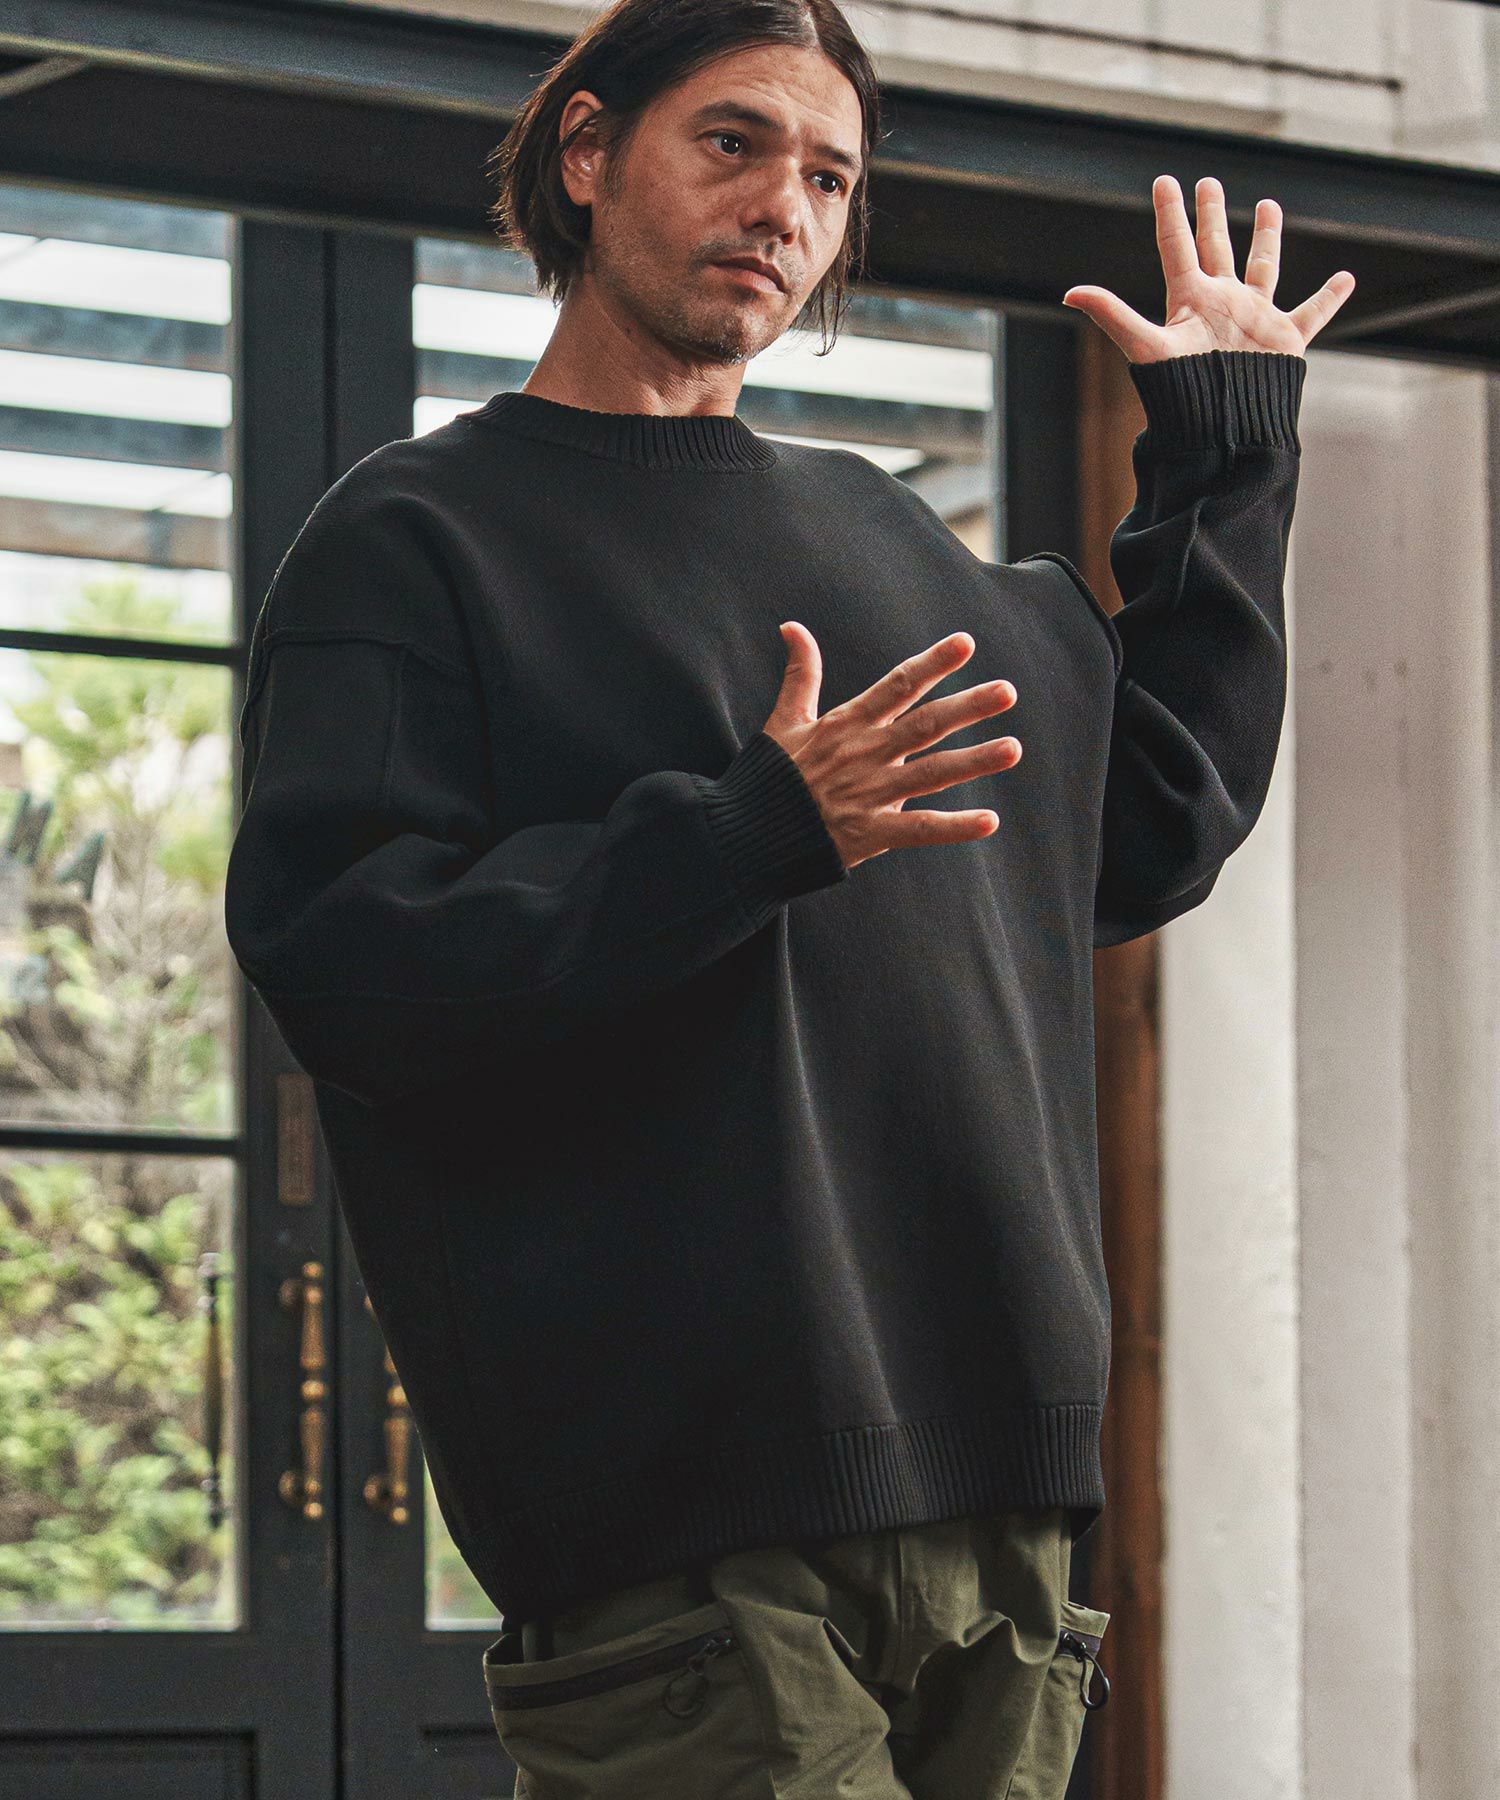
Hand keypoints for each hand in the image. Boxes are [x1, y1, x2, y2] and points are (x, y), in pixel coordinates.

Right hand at [763, 624, 1020, 871]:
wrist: (745, 834)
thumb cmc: (767, 777)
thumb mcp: (783, 720)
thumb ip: (799, 674)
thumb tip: (792, 626)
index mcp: (846, 725)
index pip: (896, 686)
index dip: (931, 663)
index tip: (966, 643)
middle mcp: (864, 754)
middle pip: (925, 725)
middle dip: (967, 707)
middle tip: (1007, 692)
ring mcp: (868, 794)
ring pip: (931, 773)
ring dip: (974, 761)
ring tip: (1013, 749)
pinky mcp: (868, 832)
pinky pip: (918, 828)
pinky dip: (953, 827)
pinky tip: (989, 821)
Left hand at [1061, 174, 1355, 362]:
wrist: (1221, 425)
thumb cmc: (1182, 389)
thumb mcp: (1145, 347)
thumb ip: (1112, 316)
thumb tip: (1070, 292)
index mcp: (1190, 300)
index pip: (1177, 246)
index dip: (1170, 214)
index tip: (1165, 180)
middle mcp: (1221, 302)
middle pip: (1216, 247)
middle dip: (1211, 215)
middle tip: (1208, 183)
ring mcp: (1253, 317)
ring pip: (1262, 266)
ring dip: (1265, 237)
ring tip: (1267, 205)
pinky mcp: (1284, 338)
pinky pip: (1312, 312)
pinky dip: (1330, 298)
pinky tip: (1346, 278)